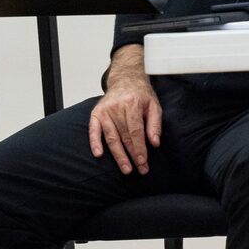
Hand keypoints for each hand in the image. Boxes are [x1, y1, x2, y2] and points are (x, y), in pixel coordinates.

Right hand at [89, 52, 162, 174]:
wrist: (125, 79)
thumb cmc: (141, 94)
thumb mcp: (154, 105)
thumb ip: (155, 124)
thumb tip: (154, 143)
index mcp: (132, 104)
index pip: (136, 131)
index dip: (139, 148)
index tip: (143, 162)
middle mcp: (117, 107)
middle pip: (124, 136)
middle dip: (132, 155)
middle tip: (139, 170)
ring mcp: (105, 110)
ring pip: (111, 137)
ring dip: (118, 155)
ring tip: (126, 169)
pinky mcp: (96, 113)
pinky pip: (94, 130)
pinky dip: (95, 142)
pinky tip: (98, 154)